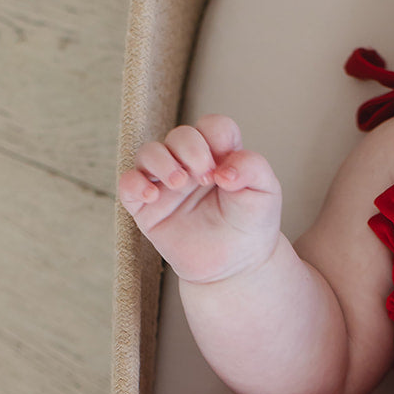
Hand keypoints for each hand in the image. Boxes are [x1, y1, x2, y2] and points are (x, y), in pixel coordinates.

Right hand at [118, 114, 282, 284]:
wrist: (236, 266)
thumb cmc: (250, 225)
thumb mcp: (265, 193)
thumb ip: (253, 169)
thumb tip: (224, 169)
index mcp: (220, 154)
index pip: (212, 127)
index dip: (216, 138)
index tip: (226, 170)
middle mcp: (190, 164)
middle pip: (180, 135)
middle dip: (191, 149)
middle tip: (205, 178)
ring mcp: (166, 184)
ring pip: (148, 152)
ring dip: (161, 161)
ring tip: (178, 182)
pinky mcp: (147, 208)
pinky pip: (127, 184)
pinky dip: (133, 184)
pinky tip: (151, 196)